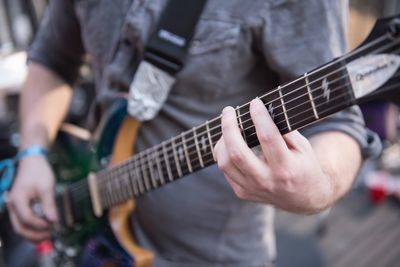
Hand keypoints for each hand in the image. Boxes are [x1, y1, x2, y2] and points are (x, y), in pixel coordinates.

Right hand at [7, 156, 57, 241]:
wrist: (32, 162)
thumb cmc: (39, 172)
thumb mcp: (47, 187)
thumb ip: (49, 205)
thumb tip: (54, 220)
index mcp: (18, 200)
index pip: (27, 219)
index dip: (40, 225)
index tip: (53, 226)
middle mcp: (12, 206)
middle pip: (20, 228)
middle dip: (35, 235)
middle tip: (50, 236)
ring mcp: (14, 208)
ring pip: (20, 228)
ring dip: (32, 235)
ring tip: (47, 236)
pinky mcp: (19, 208)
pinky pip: (23, 222)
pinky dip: (31, 229)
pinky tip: (42, 230)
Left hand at [214, 98, 332, 212]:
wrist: (304, 198)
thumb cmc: (303, 166)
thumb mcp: (302, 147)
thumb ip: (284, 130)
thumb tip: (262, 111)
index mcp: (286, 168)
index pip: (267, 137)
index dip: (259, 116)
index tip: (255, 102)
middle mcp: (267, 181)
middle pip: (237, 152)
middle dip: (229, 127)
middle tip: (229, 110)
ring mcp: (252, 189)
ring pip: (225, 163)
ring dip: (222, 140)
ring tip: (228, 126)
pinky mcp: (242, 193)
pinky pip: (225, 170)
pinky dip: (224, 153)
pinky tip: (229, 142)